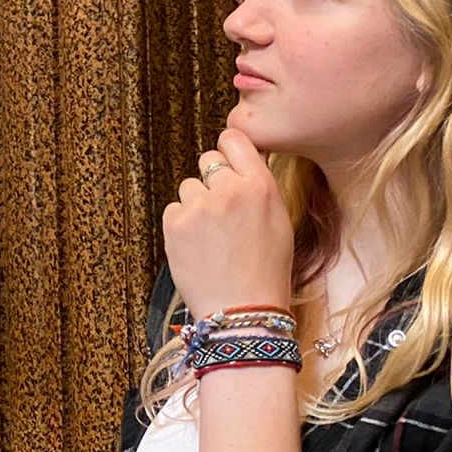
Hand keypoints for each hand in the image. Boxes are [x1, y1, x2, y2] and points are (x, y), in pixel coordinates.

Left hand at [162, 128, 293, 317]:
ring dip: (196, 205)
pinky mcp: (175, 224)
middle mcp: (229, 190)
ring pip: (188, 187)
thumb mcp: (278, 221)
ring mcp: (200, 206)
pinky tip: (197, 247)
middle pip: (208, 160)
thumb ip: (258, 187)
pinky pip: (173, 210)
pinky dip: (181, 225)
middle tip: (220, 211)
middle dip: (211, 180)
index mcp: (260, 186)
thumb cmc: (266, 272)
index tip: (227, 162)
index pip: (233, 139)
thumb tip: (242, 161)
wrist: (244, 312)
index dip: (228, 151)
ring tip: (211, 237)